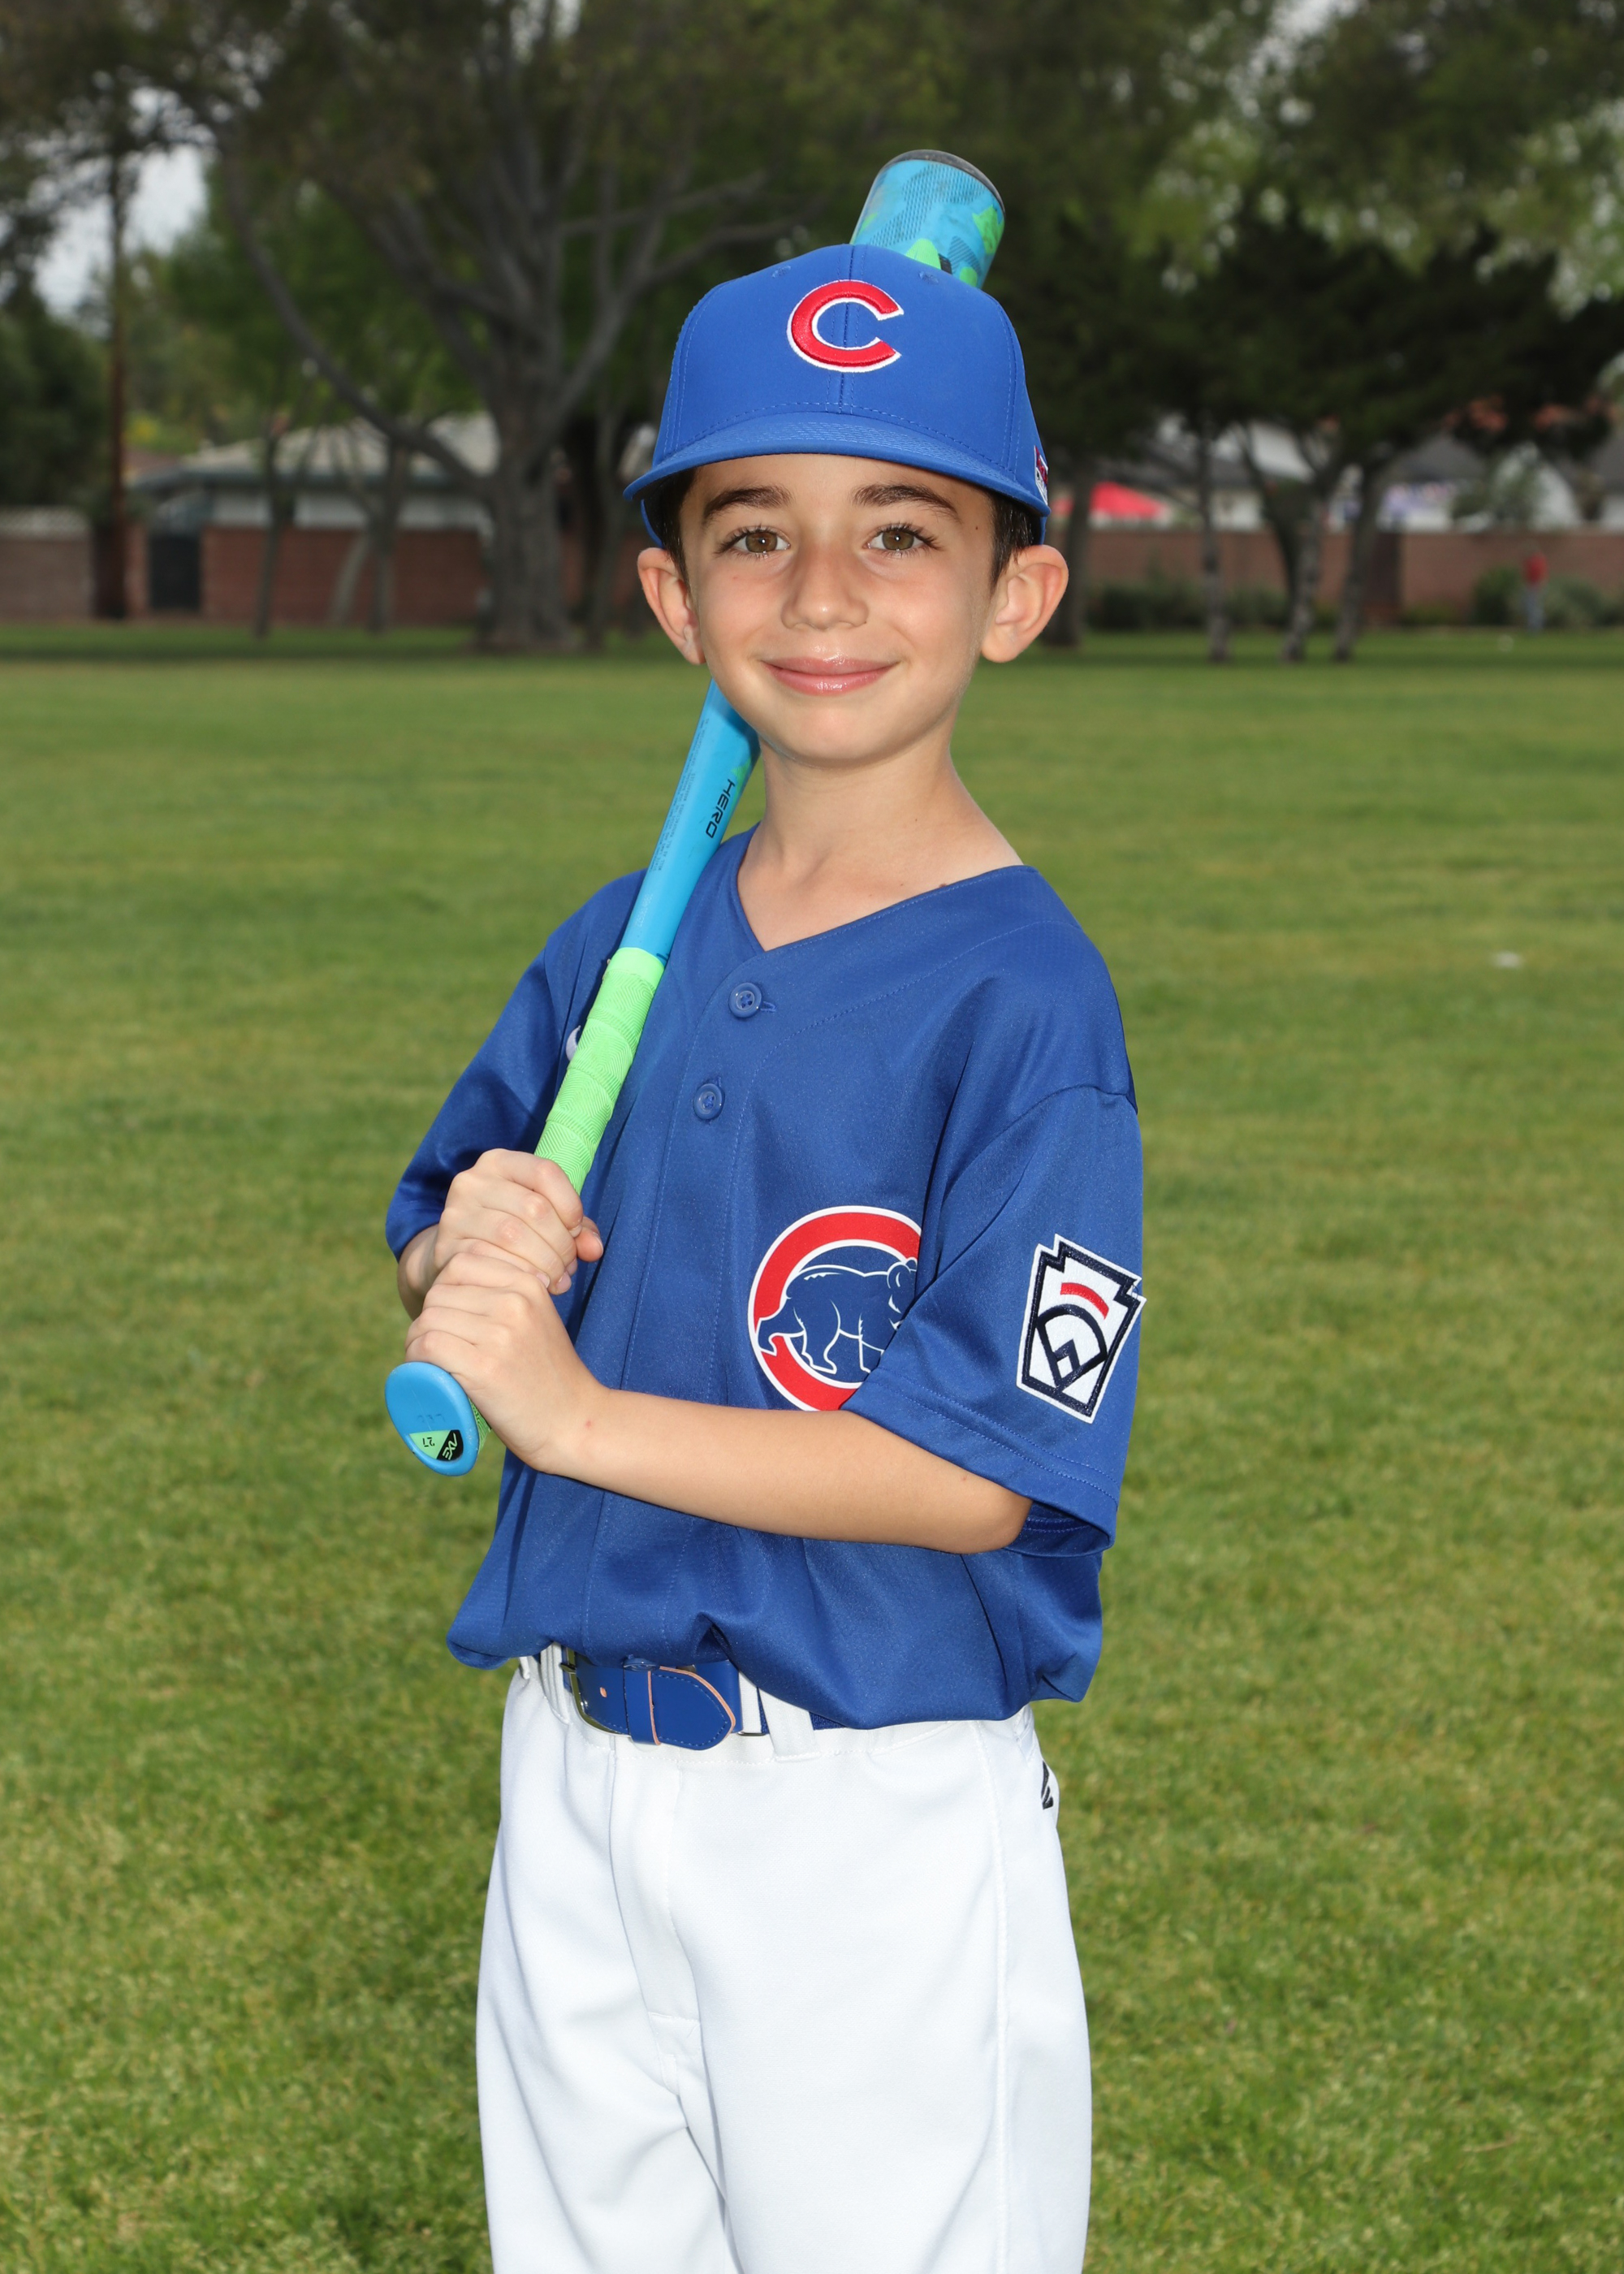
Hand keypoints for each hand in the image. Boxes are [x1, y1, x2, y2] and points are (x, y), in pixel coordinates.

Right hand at [401, 1151, 602, 1312]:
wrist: (456, 1257)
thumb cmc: (512, 1233)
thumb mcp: (544, 1221)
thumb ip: (575, 1229)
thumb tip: (594, 1249)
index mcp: (499, 1162)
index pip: (545, 1171)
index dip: (570, 1204)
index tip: (576, 1231)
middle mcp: (472, 1181)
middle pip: (534, 1207)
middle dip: (561, 1243)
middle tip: (569, 1267)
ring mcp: (455, 1213)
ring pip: (513, 1235)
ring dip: (545, 1263)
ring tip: (557, 1280)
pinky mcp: (445, 1246)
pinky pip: (490, 1260)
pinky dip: (519, 1275)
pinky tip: (533, 1286)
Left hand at [403, 1247, 606, 1471]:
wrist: (572, 1421)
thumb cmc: (547, 1374)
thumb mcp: (538, 1319)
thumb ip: (510, 1295)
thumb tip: (455, 1282)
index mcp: (528, 1283)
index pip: (462, 1262)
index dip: (444, 1288)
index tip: (450, 1315)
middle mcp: (515, 1302)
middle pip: (439, 1292)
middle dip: (428, 1317)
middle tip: (436, 1345)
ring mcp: (501, 1334)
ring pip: (428, 1319)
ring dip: (417, 1340)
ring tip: (429, 1360)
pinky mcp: (485, 1368)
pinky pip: (428, 1346)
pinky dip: (415, 1357)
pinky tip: (423, 1369)